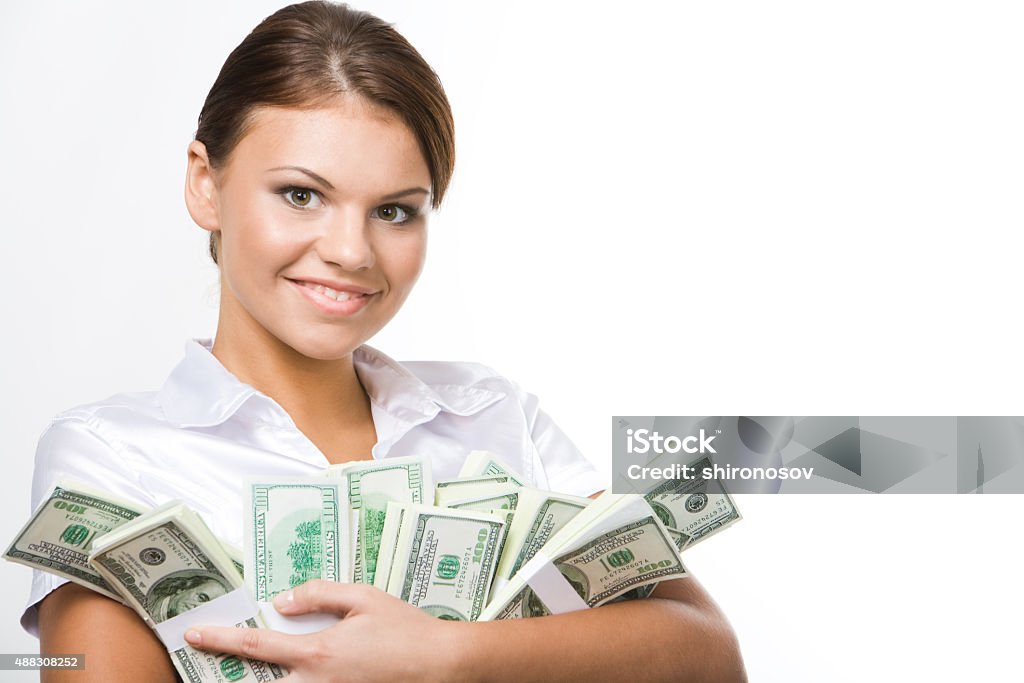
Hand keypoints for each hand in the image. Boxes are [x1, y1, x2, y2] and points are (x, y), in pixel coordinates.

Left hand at [184, 581, 466, 682]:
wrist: (442, 666)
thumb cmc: (406, 629)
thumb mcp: (364, 597)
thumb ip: (319, 594)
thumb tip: (283, 601)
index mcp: (317, 652)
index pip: (256, 644)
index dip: (221, 638)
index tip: (194, 634)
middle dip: (232, 675)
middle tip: (210, 661)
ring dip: (263, 679)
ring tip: (247, 668)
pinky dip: (291, 681)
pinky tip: (288, 673)